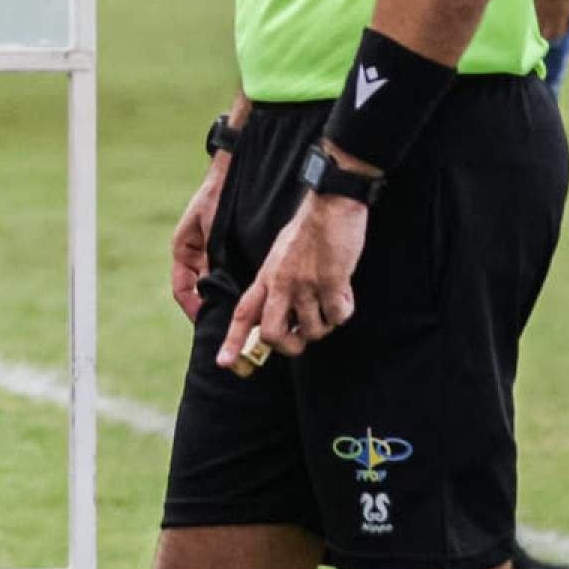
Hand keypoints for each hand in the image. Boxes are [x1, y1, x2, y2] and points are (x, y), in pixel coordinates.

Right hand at [170, 155, 230, 323]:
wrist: (228, 176)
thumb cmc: (216, 198)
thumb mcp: (211, 228)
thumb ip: (211, 256)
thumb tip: (213, 287)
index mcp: (183, 251)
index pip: (182, 290)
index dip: (192, 309)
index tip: (207, 321)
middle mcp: (193, 257)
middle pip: (196, 293)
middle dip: (209, 308)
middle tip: (226, 325)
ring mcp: (207, 255)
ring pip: (211, 286)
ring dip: (222, 299)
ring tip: (238, 315)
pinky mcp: (221, 252)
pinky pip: (223, 275)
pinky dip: (231, 287)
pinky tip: (247, 296)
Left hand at [216, 192, 366, 369]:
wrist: (330, 204)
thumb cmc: (308, 231)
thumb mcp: (280, 257)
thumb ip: (276, 285)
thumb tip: (281, 319)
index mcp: (266, 277)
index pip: (244, 314)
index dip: (233, 341)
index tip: (225, 364)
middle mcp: (281, 284)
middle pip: (274, 335)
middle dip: (289, 346)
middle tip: (302, 337)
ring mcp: (305, 285)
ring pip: (312, 331)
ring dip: (324, 324)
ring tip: (328, 301)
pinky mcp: (331, 282)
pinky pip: (338, 317)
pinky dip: (343, 311)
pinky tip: (343, 291)